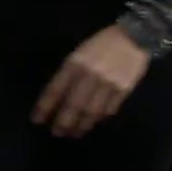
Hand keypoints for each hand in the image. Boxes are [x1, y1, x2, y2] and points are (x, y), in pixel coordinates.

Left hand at [31, 25, 149, 138]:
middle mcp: (90, 75)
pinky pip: (109, 109)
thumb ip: (68, 72)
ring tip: (73, 133)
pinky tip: (92, 123)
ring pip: (91, 111)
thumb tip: (58, 96)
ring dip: (81, 125)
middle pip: (73, 105)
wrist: (134, 37)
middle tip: (56, 133)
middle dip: (63, 122)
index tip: (37, 120)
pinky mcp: (124, 90)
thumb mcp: (78, 52)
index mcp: (74, 63)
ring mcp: (108, 84)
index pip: (55, 90)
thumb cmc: (101, 44)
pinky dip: (99, 118)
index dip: (45, 107)